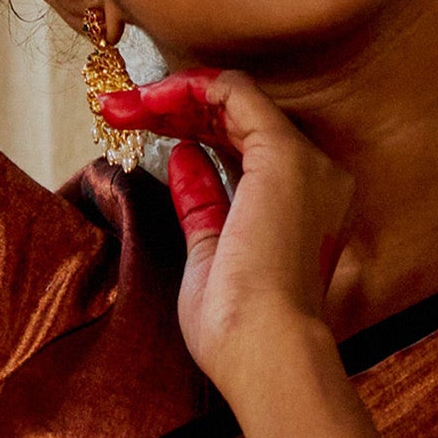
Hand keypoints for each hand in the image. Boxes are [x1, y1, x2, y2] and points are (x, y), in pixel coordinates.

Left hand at [99, 69, 353, 405]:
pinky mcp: (285, 155)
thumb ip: (203, 204)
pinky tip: (150, 99)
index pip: (245, 149)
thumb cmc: (238, 328)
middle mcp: (318, 178)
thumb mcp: (210, 254)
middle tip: (120, 111)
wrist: (264, 350)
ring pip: (237, 101)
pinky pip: (236, 93)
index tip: (141, 133)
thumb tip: (184, 157)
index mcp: (305, 208)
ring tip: (122, 106)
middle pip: (240, 121)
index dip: (191, 132)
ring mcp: (307, 164)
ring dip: (174, 96)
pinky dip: (190, 87)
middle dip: (175, 110)